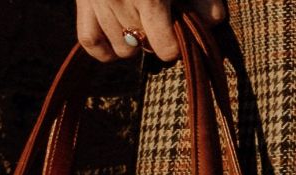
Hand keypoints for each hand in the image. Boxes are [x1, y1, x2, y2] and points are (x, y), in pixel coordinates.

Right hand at [75, 0, 227, 61]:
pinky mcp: (84, 1)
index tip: (181, 30)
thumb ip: (204, 0)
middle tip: (164, 17)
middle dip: (158, 36)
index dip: (177, 44)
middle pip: (145, 46)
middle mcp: (120, 2)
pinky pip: (90, 40)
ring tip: (144, 20)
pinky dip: (105, 48)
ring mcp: (99, 2)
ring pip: (122, 48)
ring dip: (136, 40)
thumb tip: (210, 24)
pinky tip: (121, 39)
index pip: (165, 48)